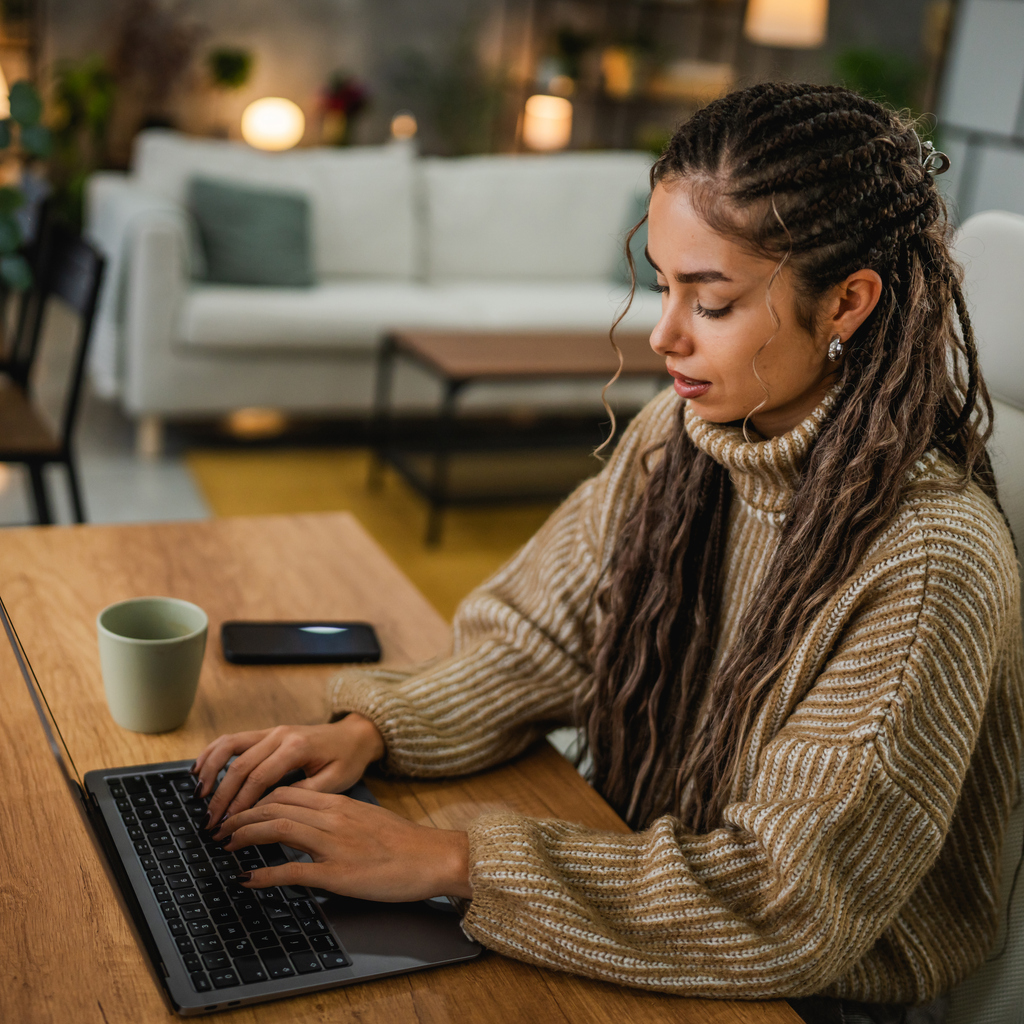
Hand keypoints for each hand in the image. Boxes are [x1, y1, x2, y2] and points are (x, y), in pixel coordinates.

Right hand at [192, 715, 384, 825]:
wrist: (354, 735)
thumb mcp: (334, 782)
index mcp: (297, 747)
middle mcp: (280, 735)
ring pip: (230, 745)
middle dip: (221, 796)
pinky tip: (199, 768)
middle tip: (209, 822)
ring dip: (210, 769)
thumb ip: (303, 793)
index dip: (240, 802)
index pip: (259, 777)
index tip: (227, 825)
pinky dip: (213, 752)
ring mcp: (271, 731)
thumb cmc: (347, 760)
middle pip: (240, 765)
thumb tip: (270, 809)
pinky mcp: (266, 733)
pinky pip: (233, 739)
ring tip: (198, 795)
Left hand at [215, 787, 472, 901]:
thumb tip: (312, 825)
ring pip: (278, 829)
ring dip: (245, 836)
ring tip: (225, 845)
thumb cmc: (404, 842)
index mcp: (339, 803)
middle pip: (276, 806)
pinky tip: (248, 878)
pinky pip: (293, 870)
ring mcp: (334, 844)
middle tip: (221, 827)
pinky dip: (264, 873)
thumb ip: (338, 818)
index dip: (256, 800)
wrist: (433, 856)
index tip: (239, 810)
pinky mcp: (338, 873)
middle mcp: (332, 818)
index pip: (287, 792)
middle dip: (242, 815)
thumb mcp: (367, 819)